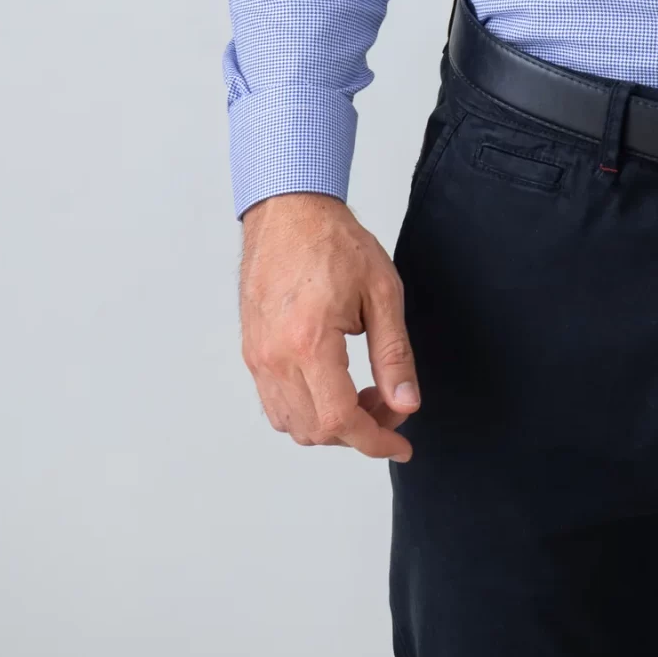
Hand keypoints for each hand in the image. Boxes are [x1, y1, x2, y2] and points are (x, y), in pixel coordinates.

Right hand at [238, 190, 420, 461]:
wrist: (289, 211)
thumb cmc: (334, 242)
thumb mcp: (382, 292)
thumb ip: (394, 355)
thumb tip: (406, 404)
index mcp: (309, 342)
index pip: (341, 420)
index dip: (376, 441)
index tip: (401, 444)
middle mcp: (274, 357)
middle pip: (316, 431)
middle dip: (359, 432)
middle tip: (388, 403)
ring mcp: (257, 357)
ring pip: (293, 425)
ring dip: (331, 425)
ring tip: (363, 392)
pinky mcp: (251, 352)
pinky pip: (276, 405)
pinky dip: (307, 411)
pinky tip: (333, 385)